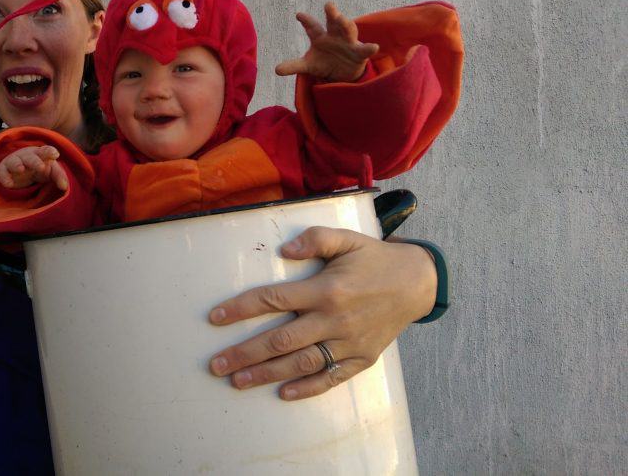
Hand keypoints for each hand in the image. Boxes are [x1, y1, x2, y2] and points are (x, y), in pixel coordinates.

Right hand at [0, 145, 68, 190]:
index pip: (46, 151)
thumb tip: (65, 187)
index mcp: (40, 154)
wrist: (21, 169)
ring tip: (21, 170)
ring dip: (17, 165)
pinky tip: (9, 184)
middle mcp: (27, 156)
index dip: (49, 152)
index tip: (55, 154)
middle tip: (41, 167)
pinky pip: (2, 172)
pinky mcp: (3, 170)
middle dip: (35, 161)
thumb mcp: (51, 171)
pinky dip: (4, 177)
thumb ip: (59, 176)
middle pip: (31, 157)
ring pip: (14, 161)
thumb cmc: (39, 168)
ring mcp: (14, 162)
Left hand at [207, 226, 435, 399]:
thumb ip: (315, 240)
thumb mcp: (347, 239)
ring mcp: (348, 342)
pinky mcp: (361, 358)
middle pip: (281, 340)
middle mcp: (334, 319)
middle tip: (216, 365)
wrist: (418, 283)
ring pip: (301, 363)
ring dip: (267, 374)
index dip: (241, 309)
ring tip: (237, 382)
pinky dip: (307, 388)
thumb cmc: (374, 259)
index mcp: (326, 289)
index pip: (274, 299)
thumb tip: (285, 251)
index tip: (215, 318)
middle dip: (245, 353)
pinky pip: (331, 378)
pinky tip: (283, 394)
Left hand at [274, 2, 378, 82]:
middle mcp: (335, 35)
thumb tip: (276, 70)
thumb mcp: (308, 65)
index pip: (312, 27)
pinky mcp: (359, 53)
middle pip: (333, 22)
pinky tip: (374, 47)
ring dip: (347, 24)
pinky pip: (364, 49)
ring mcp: (348, 42)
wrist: (343, 73)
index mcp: (320, 36)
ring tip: (344, 19)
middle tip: (329, 5)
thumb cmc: (324, 62)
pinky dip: (369, 48)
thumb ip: (294, 65)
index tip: (298, 15)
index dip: (306, 21)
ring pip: (349, 30)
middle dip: (332, 13)